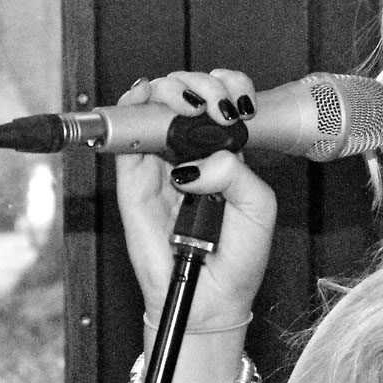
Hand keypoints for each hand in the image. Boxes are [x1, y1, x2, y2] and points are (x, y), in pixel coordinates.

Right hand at [113, 71, 277, 330]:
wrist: (210, 298)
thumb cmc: (237, 256)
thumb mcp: (258, 208)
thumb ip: (235, 173)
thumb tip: (195, 162)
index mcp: (225, 151)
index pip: (222, 99)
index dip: (227, 86)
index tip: (236, 104)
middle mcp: (191, 151)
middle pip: (185, 93)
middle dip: (198, 84)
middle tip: (212, 107)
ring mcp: (159, 163)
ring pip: (153, 105)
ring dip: (166, 90)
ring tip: (183, 105)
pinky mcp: (132, 182)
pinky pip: (124, 139)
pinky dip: (130, 113)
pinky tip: (144, 104)